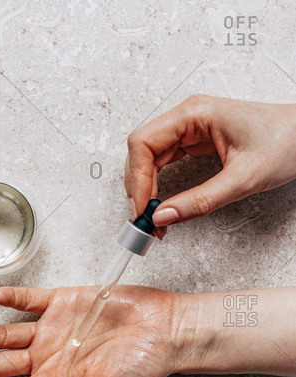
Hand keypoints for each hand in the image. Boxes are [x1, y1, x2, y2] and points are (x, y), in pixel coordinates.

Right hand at [124, 94, 295, 225]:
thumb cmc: (286, 143)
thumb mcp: (242, 179)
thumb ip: (200, 201)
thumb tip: (163, 218)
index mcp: (196, 113)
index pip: (144, 143)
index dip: (137, 179)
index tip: (141, 210)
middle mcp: (188, 116)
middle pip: (141, 150)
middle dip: (138, 187)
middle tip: (143, 221)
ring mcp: (190, 127)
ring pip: (149, 158)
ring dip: (146, 188)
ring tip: (152, 218)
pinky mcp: (195, 140)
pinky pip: (164, 162)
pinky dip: (158, 185)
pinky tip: (161, 204)